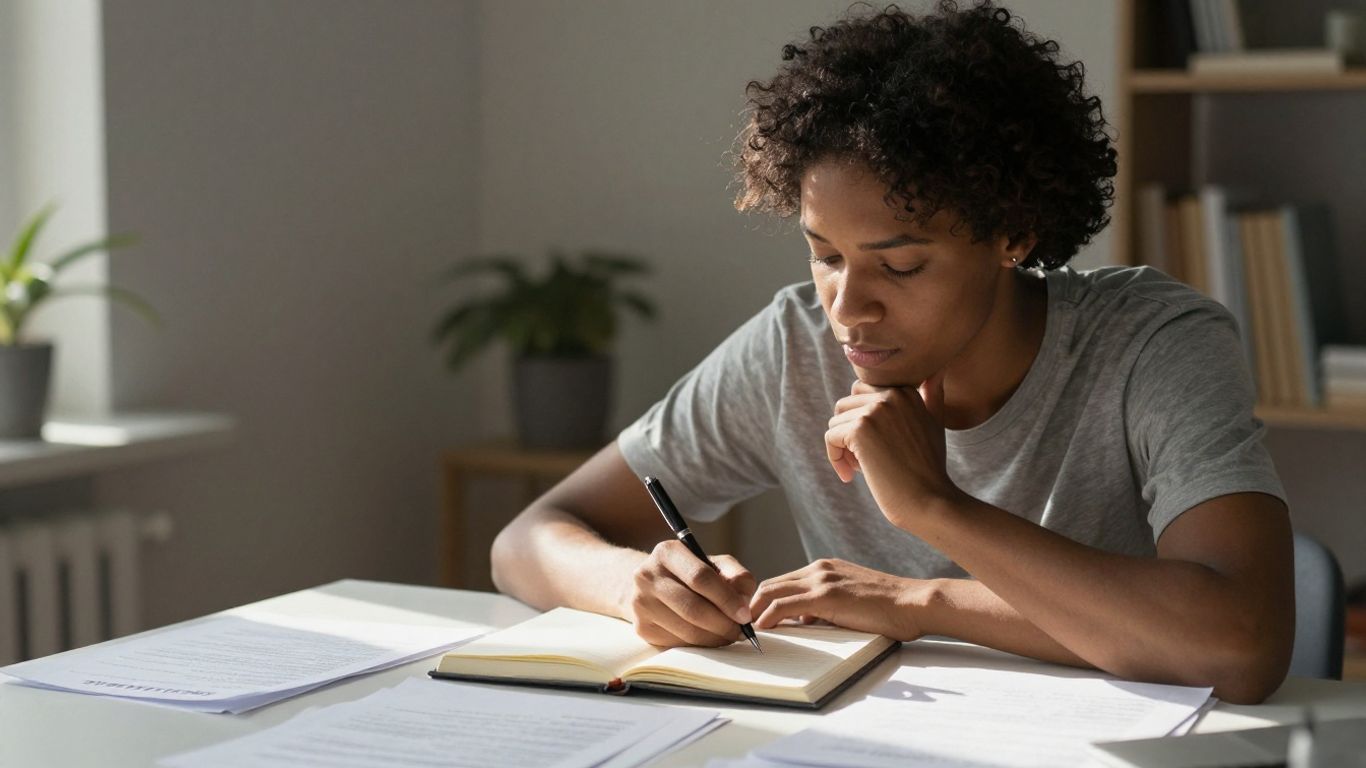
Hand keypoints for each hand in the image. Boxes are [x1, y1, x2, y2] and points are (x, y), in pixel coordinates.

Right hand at [621, 540, 756, 647]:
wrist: (653, 585)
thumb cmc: (691, 574)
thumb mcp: (715, 564)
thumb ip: (736, 576)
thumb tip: (744, 602)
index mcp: (667, 552)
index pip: (701, 578)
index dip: (727, 599)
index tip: (745, 615)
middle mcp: (647, 575)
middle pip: (693, 608)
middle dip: (723, 624)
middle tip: (740, 632)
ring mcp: (641, 603)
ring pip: (686, 630)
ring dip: (714, 638)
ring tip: (728, 635)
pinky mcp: (642, 627)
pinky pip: (678, 643)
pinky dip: (699, 645)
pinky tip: (708, 637)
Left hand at [748, 558, 927, 640]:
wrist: (913, 603)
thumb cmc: (888, 607)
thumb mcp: (850, 600)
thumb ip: (825, 606)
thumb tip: (804, 620)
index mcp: (825, 567)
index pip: (782, 581)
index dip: (764, 600)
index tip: (754, 617)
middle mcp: (819, 568)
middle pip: (771, 584)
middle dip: (752, 604)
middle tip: (743, 625)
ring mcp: (821, 580)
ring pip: (772, 592)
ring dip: (755, 611)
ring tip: (746, 630)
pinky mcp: (826, 596)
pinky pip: (785, 606)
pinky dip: (768, 617)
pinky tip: (762, 629)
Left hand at [825, 373, 960, 528]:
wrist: (930, 501)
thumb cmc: (929, 468)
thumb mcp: (934, 424)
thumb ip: (931, 396)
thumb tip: (937, 370)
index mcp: (907, 390)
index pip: (861, 392)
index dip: (861, 419)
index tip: (873, 446)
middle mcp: (892, 394)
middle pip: (845, 405)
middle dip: (848, 433)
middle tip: (863, 460)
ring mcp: (875, 410)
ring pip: (836, 422)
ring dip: (843, 448)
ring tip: (862, 469)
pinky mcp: (860, 429)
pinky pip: (831, 438)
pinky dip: (835, 458)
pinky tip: (850, 476)